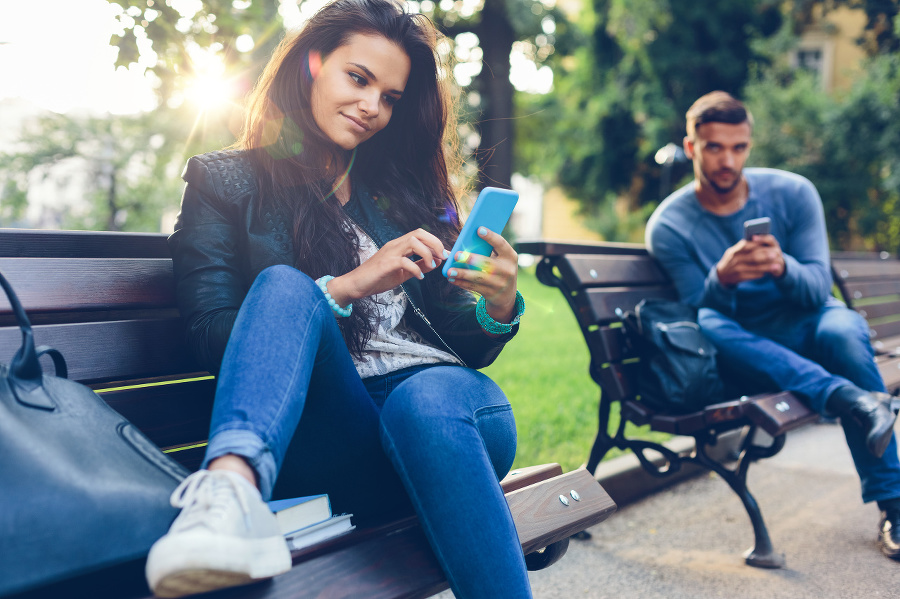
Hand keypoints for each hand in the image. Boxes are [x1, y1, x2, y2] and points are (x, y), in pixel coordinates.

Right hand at [327, 228, 446, 305]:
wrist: (356, 285)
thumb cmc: (377, 278)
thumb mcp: (403, 272)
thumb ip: (419, 266)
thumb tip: (436, 262)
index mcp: (398, 245)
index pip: (420, 234)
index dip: (435, 241)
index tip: (444, 254)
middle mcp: (394, 245)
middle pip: (418, 233)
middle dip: (434, 243)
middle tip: (442, 256)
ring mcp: (389, 253)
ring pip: (413, 242)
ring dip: (427, 253)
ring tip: (431, 266)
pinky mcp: (385, 264)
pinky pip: (405, 261)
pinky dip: (416, 269)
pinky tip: (420, 277)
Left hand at [445, 227, 518, 322]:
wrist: (507, 295)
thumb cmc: (499, 269)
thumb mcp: (500, 259)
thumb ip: (488, 250)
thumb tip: (465, 242)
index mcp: (510, 256)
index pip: (501, 244)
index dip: (491, 237)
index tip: (479, 229)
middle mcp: (507, 270)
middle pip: (487, 263)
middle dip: (470, 259)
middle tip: (456, 255)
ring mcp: (500, 283)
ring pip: (478, 277)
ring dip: (462, 273)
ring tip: (449, 271)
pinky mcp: (491, 293)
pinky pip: (474, 287)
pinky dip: (461, 283)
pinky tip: (452, 279)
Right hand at [716, 234, 784, 286]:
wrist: (721, 275)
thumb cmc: (731, 261)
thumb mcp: (733, 252)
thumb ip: (744, 247)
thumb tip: (759, 240)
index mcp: (734, 251)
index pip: (748, 245)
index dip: (759, 244)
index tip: (769, 244)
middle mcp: (735, 259)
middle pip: (753, 256)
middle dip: (766, 255)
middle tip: (776, 254)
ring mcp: (737, 268)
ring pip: (755, 267)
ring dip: (767, 267)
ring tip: (777, 266)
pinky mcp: (739, 277)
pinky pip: (753, 275)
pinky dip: (761, 273)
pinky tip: (767, 273)